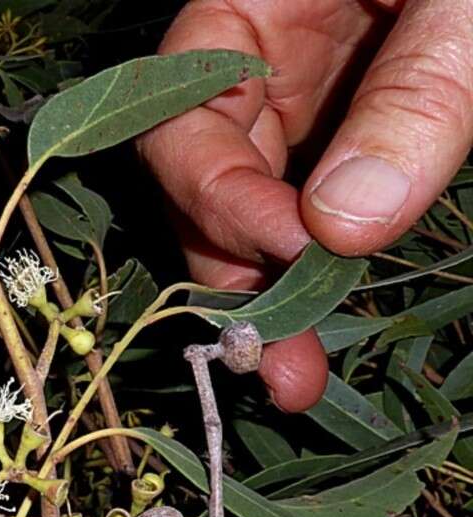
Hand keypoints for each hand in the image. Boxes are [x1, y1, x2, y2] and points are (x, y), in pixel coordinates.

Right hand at [144, 0, 472, 410]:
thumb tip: (345, 225)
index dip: (215, 191)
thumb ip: (416, 92)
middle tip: (277, 363)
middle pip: (207, 178)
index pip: (186, 109)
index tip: (289, 251)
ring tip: (302, 375)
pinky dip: (319, 269)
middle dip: (237, 275)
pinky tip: (328, 324)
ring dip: (271, 296)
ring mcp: (309, 98)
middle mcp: (267, 57)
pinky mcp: (356, 130)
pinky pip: (313, 207)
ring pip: (255, 209)